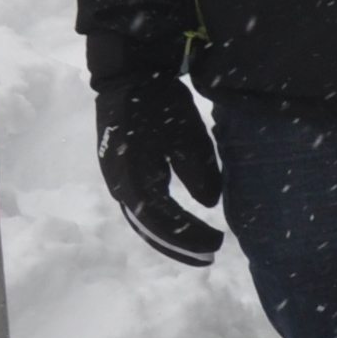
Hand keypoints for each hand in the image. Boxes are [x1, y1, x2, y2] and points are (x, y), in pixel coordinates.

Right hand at [95, 71, 224, 265]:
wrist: (128, 79)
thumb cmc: (160, 105)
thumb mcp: (187, 137)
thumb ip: (198, 172)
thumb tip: (210, 204)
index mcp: (136, 180)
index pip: (165, 223)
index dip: (191, 237)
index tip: (218, 245)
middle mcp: (121, 187)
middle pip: (150, 229)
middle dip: (179, 247)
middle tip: (210, 258)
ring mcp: (118, 181)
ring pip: (143, 222)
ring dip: (169, 239)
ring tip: (197, 250)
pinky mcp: (122, 174)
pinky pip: (141, 208)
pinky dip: (160, 223)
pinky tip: (179, 228)